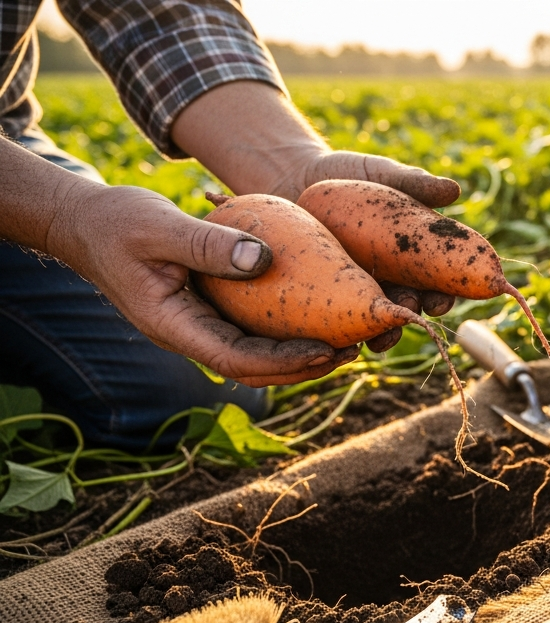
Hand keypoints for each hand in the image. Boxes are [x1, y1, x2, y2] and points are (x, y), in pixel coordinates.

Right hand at [52, 184, 359, 386]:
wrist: (86, 221)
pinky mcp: (211, 309)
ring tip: (352, 337)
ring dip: (303, 350)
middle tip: (356, 348)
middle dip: (305, 364)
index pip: (235, 359)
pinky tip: (324, 310)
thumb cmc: (117, 221)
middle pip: (255, 366)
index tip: (325, 348)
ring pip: (258, 351)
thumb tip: (264, 259)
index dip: (283, 361)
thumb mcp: (160, 226)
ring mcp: (201, 324)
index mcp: (173, 326)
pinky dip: (288, 325)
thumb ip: (208, 244)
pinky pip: (254, 326)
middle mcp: (191, 334)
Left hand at [171, 82, 461, 339]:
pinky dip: (345, 333)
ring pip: (378, 318)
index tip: (443, 298)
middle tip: (411, 309)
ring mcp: (359, 287)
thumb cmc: (347, 173)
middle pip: (411, 305)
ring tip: (382, 335)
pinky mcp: (328, 293)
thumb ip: (414, 181)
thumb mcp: (382, 173)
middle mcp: (391, 277)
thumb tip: (454, 190)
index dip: (446, 294)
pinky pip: (340, 320)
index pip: (439, 281)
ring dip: (385, 332)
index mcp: (414, 254)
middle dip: (414, 312)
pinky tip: (343, 341)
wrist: (293, 176)